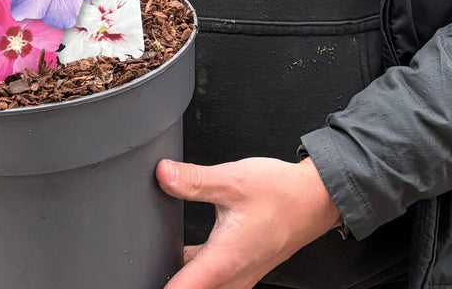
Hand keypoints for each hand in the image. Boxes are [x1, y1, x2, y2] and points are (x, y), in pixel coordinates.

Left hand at [157, 156, 341, 288]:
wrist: (313, 199)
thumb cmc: (280, 193)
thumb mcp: (231, 180)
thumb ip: (193, 179)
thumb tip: (162, 174)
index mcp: (223, 261)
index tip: (138, 282)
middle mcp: (231, 278)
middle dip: (167, 284)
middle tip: (141, 271)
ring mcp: (239, 277)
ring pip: (202, 288)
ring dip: (183, 279)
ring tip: (157, 264)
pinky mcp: (244, 269)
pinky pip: (213, 281)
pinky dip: (196, 273)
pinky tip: (185, 256)